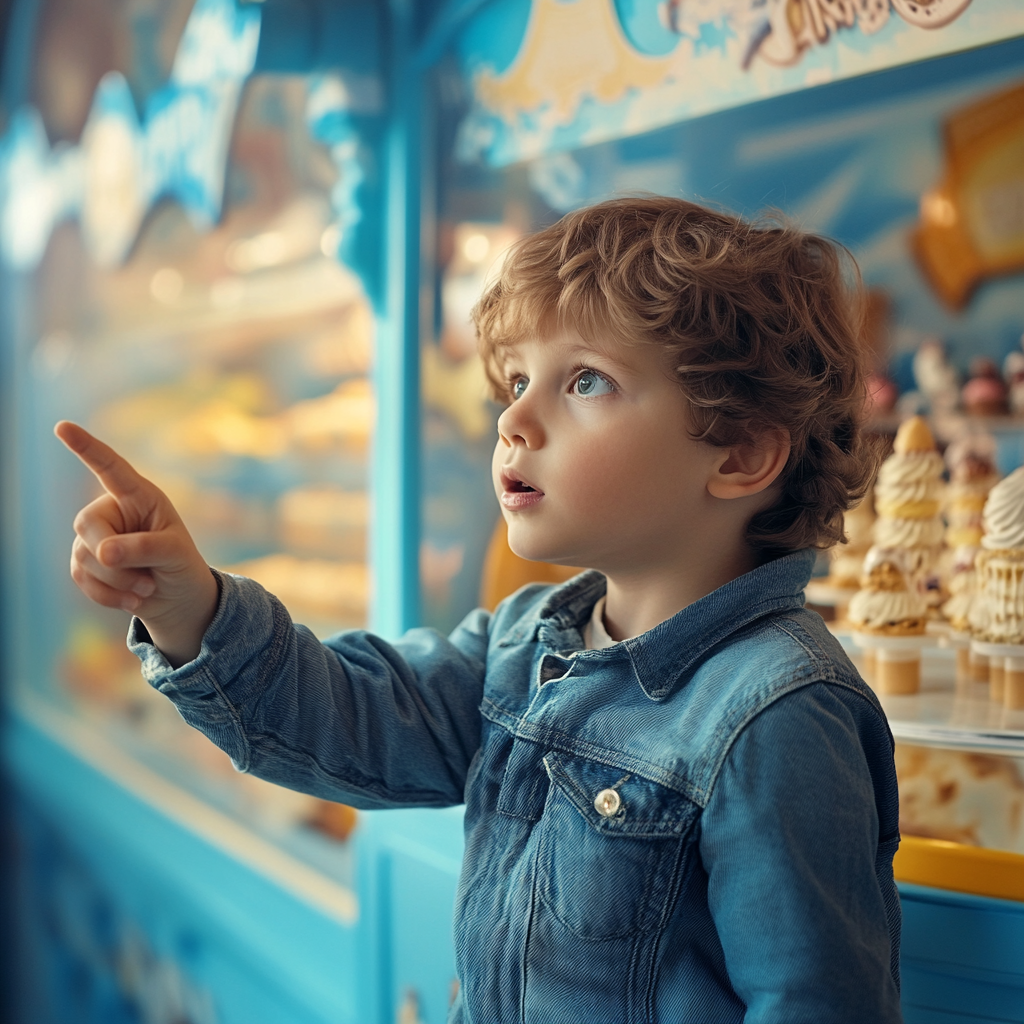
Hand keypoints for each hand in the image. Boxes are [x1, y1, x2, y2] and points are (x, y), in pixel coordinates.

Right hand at [55, 421, 218, 667]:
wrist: (177, 598)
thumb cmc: (181, 566)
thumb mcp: (175, 554)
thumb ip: (145, 547)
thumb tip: (103, 552)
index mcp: (139, 496)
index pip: (110, 467)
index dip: (86, 447)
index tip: (62, 426)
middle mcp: (112, 511)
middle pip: (87, 523)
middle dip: (112, 555)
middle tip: (147, 577)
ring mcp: (94, 537)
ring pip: (84, 556)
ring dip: (118, 582)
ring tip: (148, 587)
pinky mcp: (84, 563)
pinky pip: (82, 578)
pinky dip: (109, 596)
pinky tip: (134, 600)